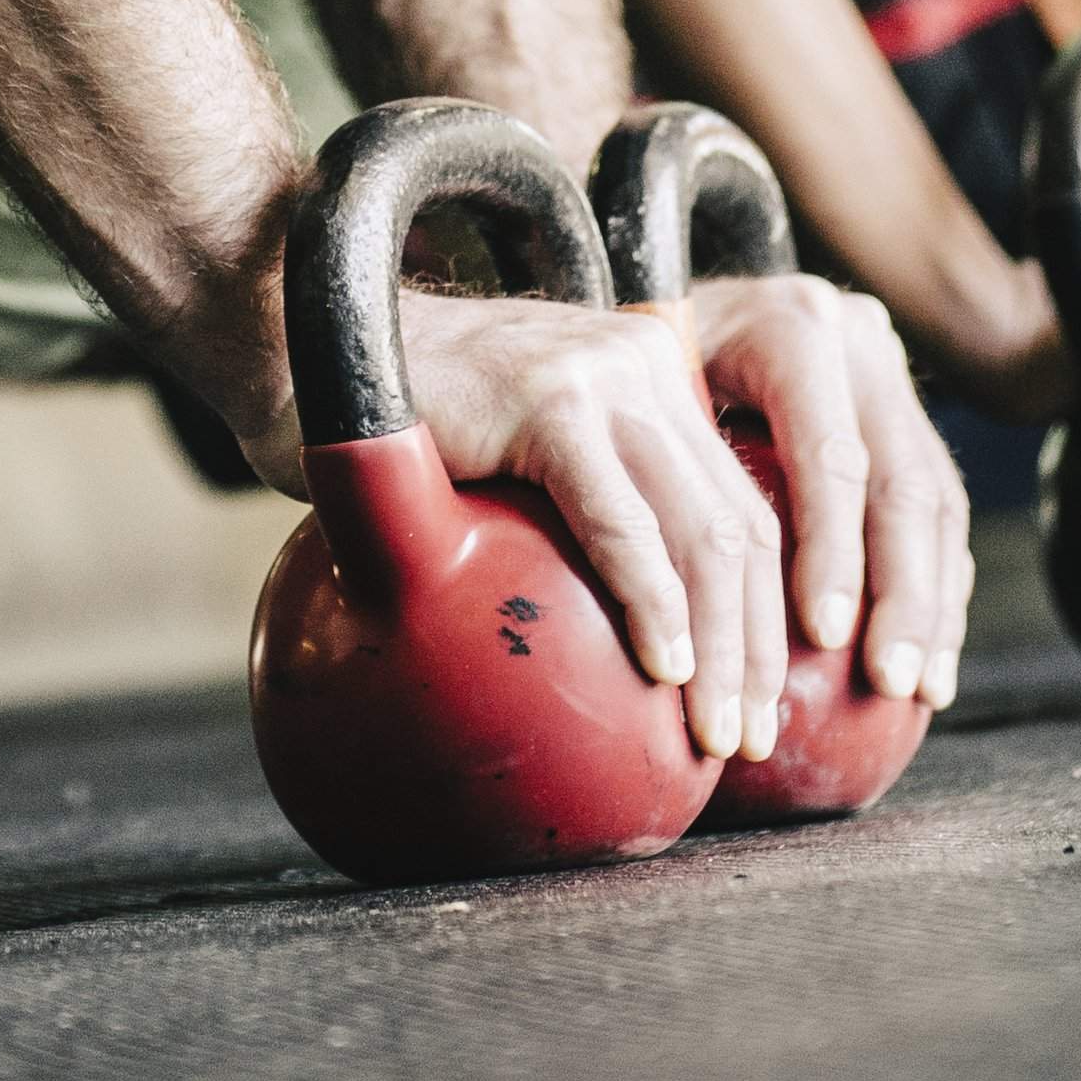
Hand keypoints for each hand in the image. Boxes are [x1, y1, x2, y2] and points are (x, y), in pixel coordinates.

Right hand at [390, 289, 782, 764]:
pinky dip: (654, 602)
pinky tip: (668, 666)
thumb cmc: (409, 423)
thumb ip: (581, 509)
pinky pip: (620, 522)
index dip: (769, 618)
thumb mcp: (523, 459)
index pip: (742, 508)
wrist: (312, 338)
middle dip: (759, 648)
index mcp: (655, 377)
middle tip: (749, 741)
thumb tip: (625, 642)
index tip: (760, 708)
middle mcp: (646, 365)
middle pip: (739, 525)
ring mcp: (602, 376)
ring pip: (700, 530)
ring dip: (723, 646)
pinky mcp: (549, 403)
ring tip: (716, 729)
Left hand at [683, 270, 975, 711]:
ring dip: (934, 605)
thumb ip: (668, 464)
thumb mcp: (643, 394)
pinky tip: (929, 657)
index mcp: (792, 330)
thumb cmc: (640, 370)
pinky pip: (941, 509)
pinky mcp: (909, 412)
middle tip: (889, 682)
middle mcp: (858, 339)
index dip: (832, 552)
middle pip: (903, 484)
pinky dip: (939, 587)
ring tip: (918, 691)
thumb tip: (663, 604)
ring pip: (937, 502)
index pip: (830, 457)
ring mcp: (892, 373)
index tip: (823, 638)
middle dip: (903, 594)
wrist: (684, 308)